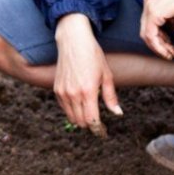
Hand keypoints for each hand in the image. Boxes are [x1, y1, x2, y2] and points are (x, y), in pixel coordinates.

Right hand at [54, 13, 121, 136]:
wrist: (73, 42)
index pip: (92, 120)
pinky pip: (64, 108)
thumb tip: (117, 113)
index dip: (98, 129)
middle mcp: (73, 94)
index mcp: (88, 91)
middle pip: (81, 122)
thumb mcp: (106, 75)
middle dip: (90, 126)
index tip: (103, 132)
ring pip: (71, 117)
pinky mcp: (56, 90)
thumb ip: (110, 97)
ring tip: (90, 118)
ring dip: (81, 120)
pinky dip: (72, 111)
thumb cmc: (92, 56)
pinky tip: (81, 106)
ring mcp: (63, 92)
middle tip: (98, 126)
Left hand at [140, 0, 173, 59]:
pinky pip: (151, 35)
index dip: (158, 36)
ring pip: (147, 34)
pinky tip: (166, 51)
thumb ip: (172, 19)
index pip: (150, 22)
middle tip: (168, 52)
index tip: (168, 45)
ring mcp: (149, 7)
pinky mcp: (154, 13)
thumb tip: (172, 30)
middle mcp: (147, 2)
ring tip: (169, 54)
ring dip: (158, 47)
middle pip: (146, 29)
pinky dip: (158, 45)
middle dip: (158, 43)